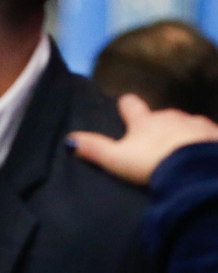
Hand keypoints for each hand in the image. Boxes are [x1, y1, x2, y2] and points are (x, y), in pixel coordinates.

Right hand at [70, 94, 217, 184]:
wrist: (195, 169)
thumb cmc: (151, 161)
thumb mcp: (116, 159)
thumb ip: (94, 148)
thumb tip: (68, 139)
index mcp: (145, 121)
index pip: (132, 106)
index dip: (127, 105)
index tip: (125, 103)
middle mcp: (170, 116)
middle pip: (162, 115)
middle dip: (159, 123)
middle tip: (155, 138)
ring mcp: (196, 124)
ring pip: (187, 124)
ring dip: (182, 132)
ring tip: (180, 148)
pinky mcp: (214, 135)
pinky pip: (208, 135)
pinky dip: (204, 142)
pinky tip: (202, 152)